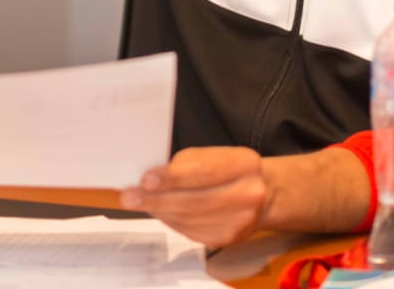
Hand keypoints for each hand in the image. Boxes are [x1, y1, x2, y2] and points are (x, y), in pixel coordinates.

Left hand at [120, 147, 268, 247]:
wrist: (262, 194)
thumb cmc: (228, 169)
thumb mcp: (213, 154)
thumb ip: (185, 164)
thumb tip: (150, 179)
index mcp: (244, 164)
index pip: (203, 172)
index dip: (173, 177)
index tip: (146, 179)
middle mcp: (248, 194)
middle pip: (194, 200)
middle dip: (157, 199)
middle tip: (130, 197)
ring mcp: (240, 221)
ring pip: (190, 218)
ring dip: (160, 211)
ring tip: (139, 202)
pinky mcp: (228, 238)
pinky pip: (191, 231)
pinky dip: (171, 221)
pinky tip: (160, 212)